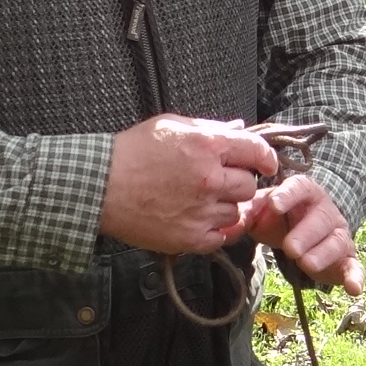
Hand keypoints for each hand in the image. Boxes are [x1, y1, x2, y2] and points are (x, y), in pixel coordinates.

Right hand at [100, 114, 275, 253]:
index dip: (265, 157)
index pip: (256, 151)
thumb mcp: (171, 126)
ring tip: (200, 199)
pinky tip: (199, 218)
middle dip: (238, 182)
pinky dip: (215, 230)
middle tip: (220, 180)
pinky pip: (221, 238)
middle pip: (248, 186)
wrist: (100, 186)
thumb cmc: (131, 153)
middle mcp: (209, 180)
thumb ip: (209, 129)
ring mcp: (201, 212)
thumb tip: (239, 130)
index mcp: (206, 146)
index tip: (265, 163)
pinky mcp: (190, 238)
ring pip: (236, 213)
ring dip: (225, 206)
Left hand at [239, 174, 363, 295]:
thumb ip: (245, 215)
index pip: (300, 187)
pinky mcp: (346, 259)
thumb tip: (226, 227)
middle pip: (321, 218)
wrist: (301, 233)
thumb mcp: (260, 213)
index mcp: (304, 194)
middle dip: (306, 233)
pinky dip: (356, 277)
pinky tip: (353, 289)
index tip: (274, 205)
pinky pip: (355, 266)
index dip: (289, 195)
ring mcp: (338, 235)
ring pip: (336, 241)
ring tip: (305, 264)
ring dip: (322, 253)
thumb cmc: (279, 219)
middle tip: (289, 248)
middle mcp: (326, 212)